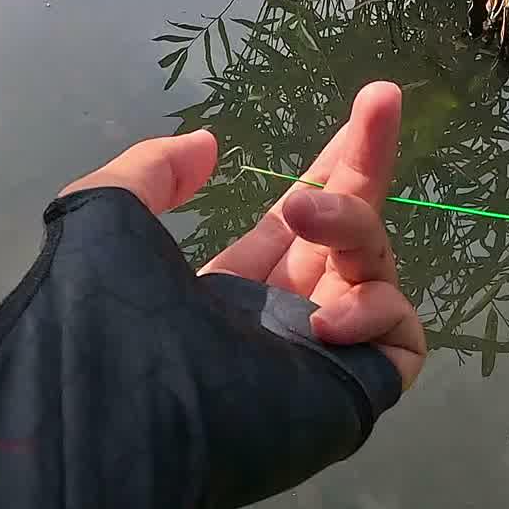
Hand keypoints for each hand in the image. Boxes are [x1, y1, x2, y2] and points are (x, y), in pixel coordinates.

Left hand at [58, 82, 424, 390]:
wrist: (121, 413)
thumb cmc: (108, 316)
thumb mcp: (109, 216)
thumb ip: (155, 170)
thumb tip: (208, 145)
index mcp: (230, 287)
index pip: (297, 219)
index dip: (330, 163)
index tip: (365, 106)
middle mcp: (282, 317)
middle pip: (350, 229)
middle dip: (368, 160)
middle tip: (383, 96)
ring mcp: (323, 355)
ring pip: (376, 267)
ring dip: (351, 225)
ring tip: (303, 211)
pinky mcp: (354, 390)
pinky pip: (400, 337)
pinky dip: (378, 309)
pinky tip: (325, 316)